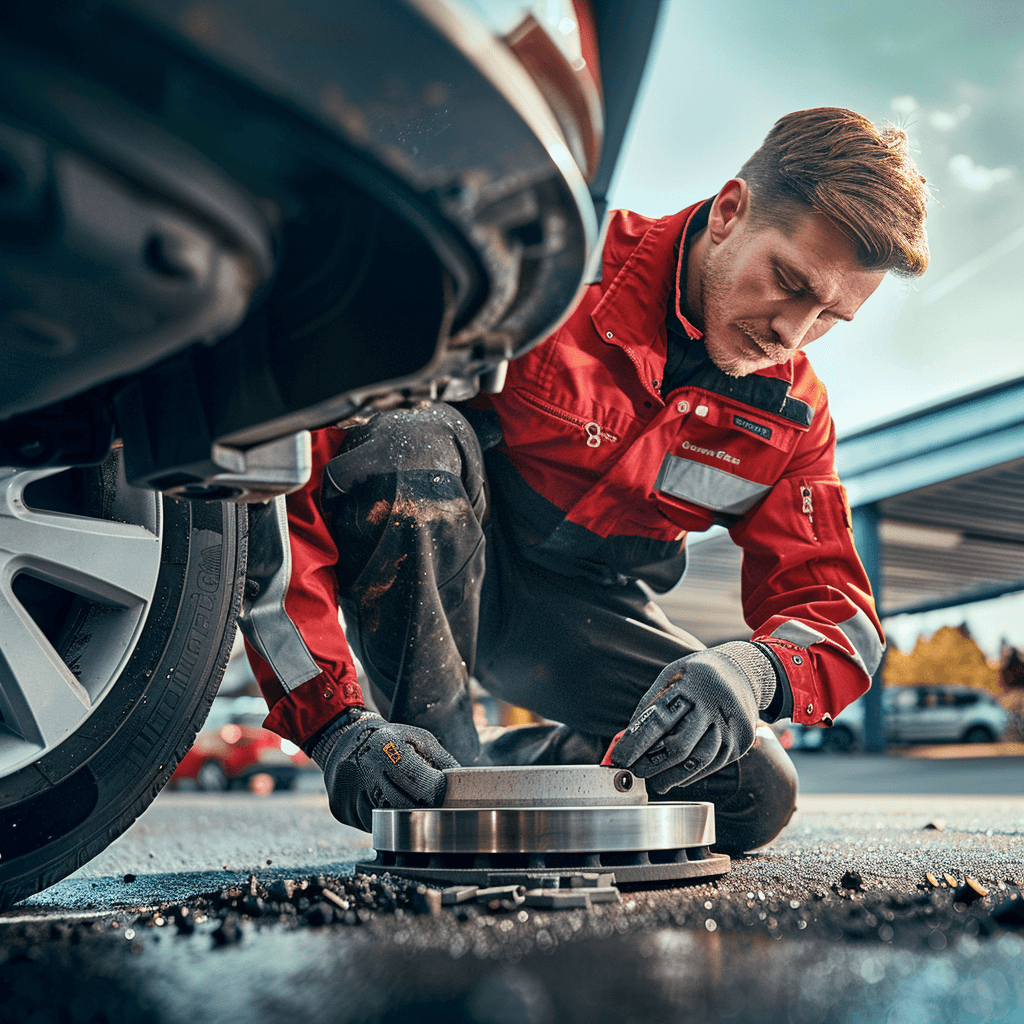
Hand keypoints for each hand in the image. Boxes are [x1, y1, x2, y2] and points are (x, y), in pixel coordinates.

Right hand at [311, 709, 459, 830]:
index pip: (425, 786)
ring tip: (402, 796)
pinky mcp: (342, 810)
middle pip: (408, 808)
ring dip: (401, 816)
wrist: (343, 742)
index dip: (437, 793)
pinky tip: (382, 800)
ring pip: (388, 822)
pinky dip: (382, 820)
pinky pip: (370, 826)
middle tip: (428, 800)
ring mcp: (350, 794)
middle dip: (423, 808)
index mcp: (387, 748)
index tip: (440, 792)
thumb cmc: (389, 739)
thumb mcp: (419, 739)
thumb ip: (443, 762)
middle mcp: (365, 772)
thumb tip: (465, 788)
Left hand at [609, 642, 776, 793]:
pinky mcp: (742, 741)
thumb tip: (626, 739)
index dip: (637, 743)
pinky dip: (692, 774)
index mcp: (694, 684)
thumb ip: (650, 704)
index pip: (660, 719)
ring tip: (656, 782)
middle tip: (636, 772)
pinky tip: (678, 777)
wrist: (743, 672)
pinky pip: (713, 765)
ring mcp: (733, 725)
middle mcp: (716, 705)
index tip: (620, 758)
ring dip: (673, 776)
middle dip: (654, 764)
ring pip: (699, 761)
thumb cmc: (696, 675)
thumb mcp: (671, 676)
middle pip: (681, 745)